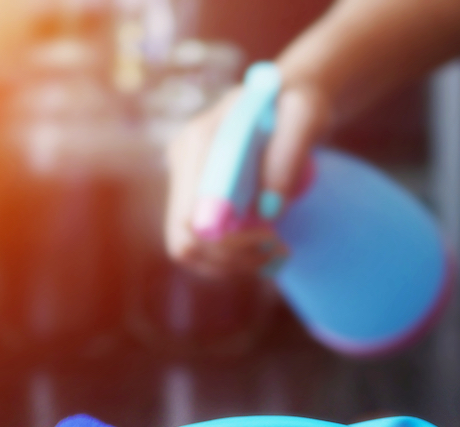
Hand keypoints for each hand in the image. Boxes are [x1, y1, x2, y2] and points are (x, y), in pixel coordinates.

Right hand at [166, 82, 329, 278]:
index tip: (271, 234)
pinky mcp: (192, 203)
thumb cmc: (297, 104)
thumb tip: (268, 211)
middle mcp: (182, 165)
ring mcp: (183, 187)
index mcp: (200, 140)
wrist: (285, 102)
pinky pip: (199, 250)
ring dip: (234, 264)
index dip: (227, 240)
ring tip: (277, 250)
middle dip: (231, 257)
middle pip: (184, 240)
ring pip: (189, 252)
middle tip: (277, 248)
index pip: (191, 214)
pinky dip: (231, 261)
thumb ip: (288, 155)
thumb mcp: (305, 115)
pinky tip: (263, 249)